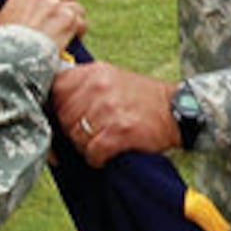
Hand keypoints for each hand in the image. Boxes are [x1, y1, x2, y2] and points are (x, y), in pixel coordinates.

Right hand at [0, 0, 85, 49]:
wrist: (14, 54)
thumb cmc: (4, 39)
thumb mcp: (4, 16)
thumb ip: (17, 6)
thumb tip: (22, 10)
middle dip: (66, 0)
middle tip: (63, 12)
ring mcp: (57, 5)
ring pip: (76, 6)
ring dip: (75, 16)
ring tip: (71, 27)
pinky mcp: (68, 19)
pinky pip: (82, 22)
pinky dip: (80, 30)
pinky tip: (76, 37)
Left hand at [52, 63, 178, 166]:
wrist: (176, 110)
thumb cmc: (141, 97)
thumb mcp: (110, 77)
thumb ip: (83, 83)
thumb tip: (54, 99)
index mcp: (94, 72)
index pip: (57, 87)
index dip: (57, 105)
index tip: (64, 115)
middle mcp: (99, 87)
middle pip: (64, 115)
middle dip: (71, 129)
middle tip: (86, 134)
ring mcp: (109, 109)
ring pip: (76, 135)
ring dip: (83, 145)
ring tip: (97, 143)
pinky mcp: (120, 132)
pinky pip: (93, 151)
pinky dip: (96, 158)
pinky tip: (104, 155)